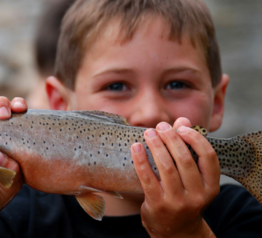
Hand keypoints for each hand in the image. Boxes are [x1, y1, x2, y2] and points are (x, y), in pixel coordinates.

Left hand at [131, 117, 219, 237]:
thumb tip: (183, 120)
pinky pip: (147, 178)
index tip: (181, 127)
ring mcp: (178, 202)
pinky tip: (136, 147)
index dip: (195, 138)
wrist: (175, 230)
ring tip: (149, 133)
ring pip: (167, 167)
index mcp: (210, 186)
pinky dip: (141, 160)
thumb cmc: (184, 196)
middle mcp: (197, 195)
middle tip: (160, 126)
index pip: (209, 157)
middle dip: (171, 138)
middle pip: (185, 160)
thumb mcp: (192, 177)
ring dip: (156, 146)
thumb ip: (188, 148)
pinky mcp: (158, 204)